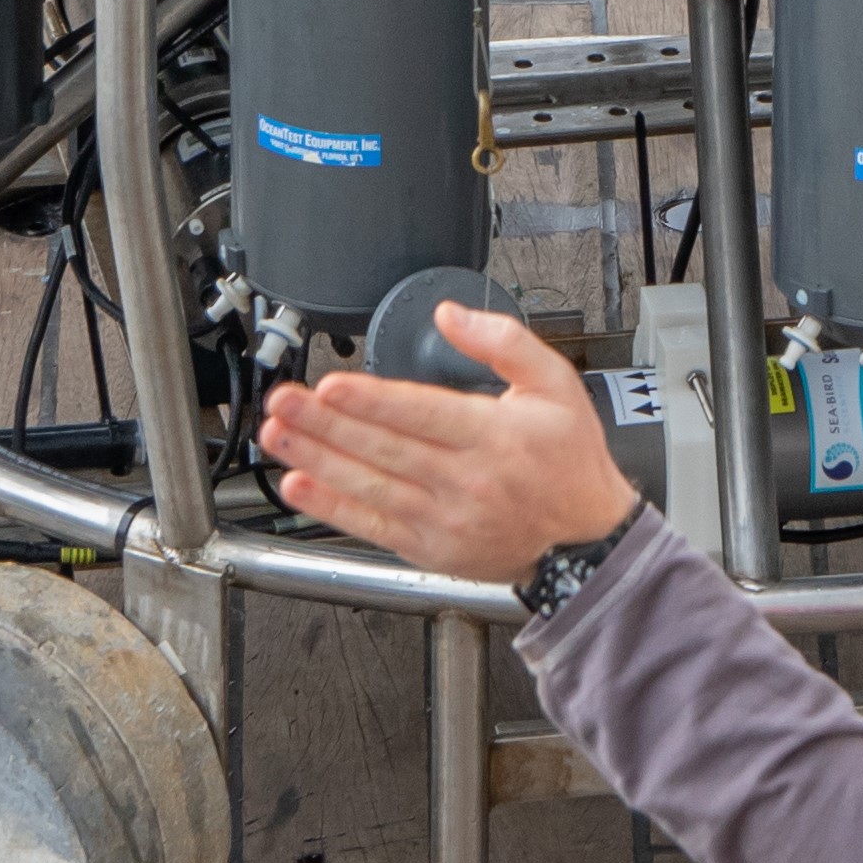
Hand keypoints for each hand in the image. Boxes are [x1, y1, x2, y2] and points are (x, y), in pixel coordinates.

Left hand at [254, 306, 641, 584]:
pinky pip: (373, 526)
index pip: (421, 413)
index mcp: (494, 435)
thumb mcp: (555, 384)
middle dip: (326, 423)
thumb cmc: (570, 460)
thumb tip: (450, 314)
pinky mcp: (430, 548)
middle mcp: (466, 480)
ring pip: (370, 486)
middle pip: (384, 449)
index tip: (331, 385)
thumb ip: (503, 341)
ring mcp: (445, 519)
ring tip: (278, 434)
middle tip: (285, 401)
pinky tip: (301, 485)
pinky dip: (332, 508)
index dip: (372, 401)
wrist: (584, 542)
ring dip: (318, 459)